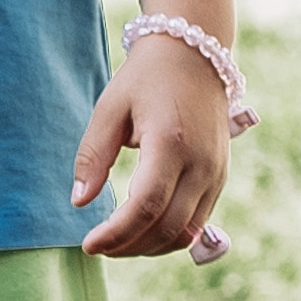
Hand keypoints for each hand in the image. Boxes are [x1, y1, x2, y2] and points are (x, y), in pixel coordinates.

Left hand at [72, 36, 229, 257]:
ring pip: (186, 232)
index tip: (89, 244)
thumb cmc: (146, 78)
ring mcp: (216, 172)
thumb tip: (79, 200)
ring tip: (117, 243)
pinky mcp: (220, 176)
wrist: (195, 54)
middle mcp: (201, 163)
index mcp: (171, 143)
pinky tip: (143, 232)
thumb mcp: (110, 108)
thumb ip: (93, 155)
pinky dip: (170, 236)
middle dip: (129, 246)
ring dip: (150, 247)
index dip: (117, 233)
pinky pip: (198, 221)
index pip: (146, 205)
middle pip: (167, 227)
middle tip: (97, 246)